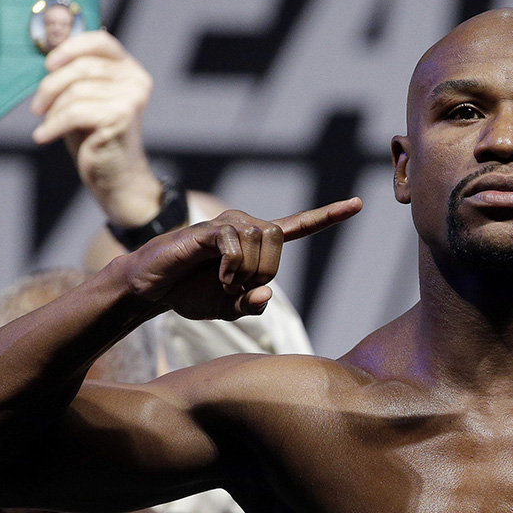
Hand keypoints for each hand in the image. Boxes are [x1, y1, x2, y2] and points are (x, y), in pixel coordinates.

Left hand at [31, 31, 161, 226]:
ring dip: (52, 109)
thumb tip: (49, 48)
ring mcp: (131, 99)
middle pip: (81, 66)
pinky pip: (74, 112)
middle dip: (50, 86)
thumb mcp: (84, 97)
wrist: (115, 177)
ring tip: (46, 124)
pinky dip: (52, 125)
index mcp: (129, 70)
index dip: (70, 47)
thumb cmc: (95, 137)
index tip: (48, 65)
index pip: (100, 41)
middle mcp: (136, 81)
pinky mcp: (121, 117)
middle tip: (37, 107)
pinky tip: (43, 136)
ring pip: (75, 90)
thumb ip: (75, 73)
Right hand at [119, 198, 361, 320]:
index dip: (328, 216)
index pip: (299, 227)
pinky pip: (236, 243)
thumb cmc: (191, 294)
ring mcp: (226, 224)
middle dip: (265, 271)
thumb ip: (252, 305)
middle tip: (238, 287)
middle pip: (279, 241)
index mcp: (258, 245)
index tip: (358, 204)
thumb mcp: (229, 309)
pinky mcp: (208, 230)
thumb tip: (266, 293)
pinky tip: (220, 278)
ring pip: (261, 240)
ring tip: (224, 283)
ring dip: (246, 271)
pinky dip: (233, 266)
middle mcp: (246, 226)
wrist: (154, 290)